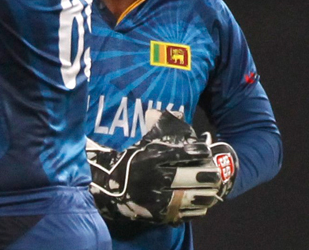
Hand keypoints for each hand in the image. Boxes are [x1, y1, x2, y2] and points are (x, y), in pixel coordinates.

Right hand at [87, 111, 229, 225]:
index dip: (202, 153)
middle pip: (192, 176)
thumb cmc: (133, 161)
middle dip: (209, 175)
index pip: (185, 154)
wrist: (111, 189)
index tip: (207, 152)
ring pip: (193, 197)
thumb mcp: (143, 142)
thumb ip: (158, 126)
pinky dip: (199, 209)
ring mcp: (158, 198)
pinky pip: (187, 213)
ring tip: (213, 190)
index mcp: (152, 157)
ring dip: (208, 193)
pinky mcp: (160, 214)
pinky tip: (203, 203)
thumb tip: (177, 113)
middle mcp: (156, 177)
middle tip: (215, 173)